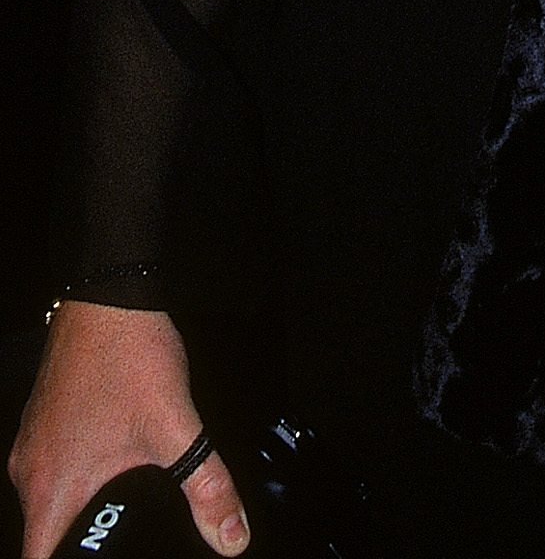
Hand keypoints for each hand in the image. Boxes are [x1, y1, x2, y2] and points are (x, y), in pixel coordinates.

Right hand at [8, 304, 247, 558]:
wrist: (108, 295)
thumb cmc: (130, 356)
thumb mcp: (176, 427)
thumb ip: (206, 486)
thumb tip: (231, 537)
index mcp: (51, 490)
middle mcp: (30, 474)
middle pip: (42, 538)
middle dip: (81, 547)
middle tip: (121, 542)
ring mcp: (32, 446)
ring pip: (45, 503)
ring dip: (77, 513)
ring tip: (119, 514)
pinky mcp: (42, 423)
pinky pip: (49, 470)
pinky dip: (74, 482)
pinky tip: (110, 470)